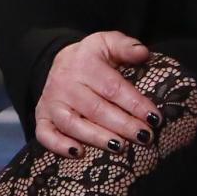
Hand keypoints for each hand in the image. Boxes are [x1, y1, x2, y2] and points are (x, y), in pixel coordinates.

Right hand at [33, 30, 162, 157]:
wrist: (58, 61)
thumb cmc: (91, 57)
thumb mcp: (107, 42)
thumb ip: (126, 46)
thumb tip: (143, 53)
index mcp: (85, 64)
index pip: (113, 87)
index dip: (135, 104)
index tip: (155, 118)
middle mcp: (66, 84)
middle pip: (96, 109)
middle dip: (123, 125)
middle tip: (145, 137)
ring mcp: (51, 102)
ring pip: (73, 124)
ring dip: (97, 138)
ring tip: (120, 147)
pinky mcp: (41, 117)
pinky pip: (45, 134)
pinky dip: (59, 145)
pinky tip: (78, 153)